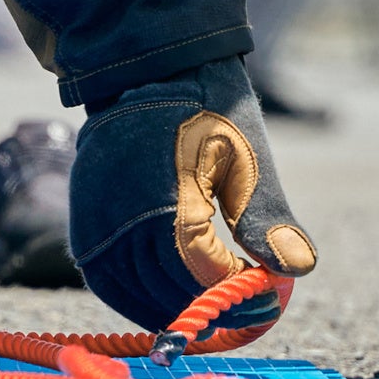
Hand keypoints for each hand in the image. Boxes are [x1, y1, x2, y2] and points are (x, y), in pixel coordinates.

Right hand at [68, 57, 315, 337]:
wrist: (150, 68)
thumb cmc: (210, 108)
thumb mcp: (247, 157)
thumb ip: (266, 218)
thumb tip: (297, 270)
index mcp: (168, 196)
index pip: (202, 272)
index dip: (237, 293)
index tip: (267, 297)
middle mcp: (122, 214)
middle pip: (165, 288)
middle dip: (209, 307)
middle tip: (245, 310)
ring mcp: (95, 217)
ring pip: (130, 291)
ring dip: (170, 310)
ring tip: (209, 309)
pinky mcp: (82, 217)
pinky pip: (103, 276)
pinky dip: (132, 298)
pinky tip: (163, 300)